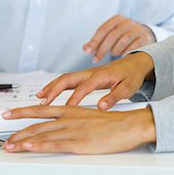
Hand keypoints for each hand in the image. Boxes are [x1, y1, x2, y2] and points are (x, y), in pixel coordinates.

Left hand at [1, 105, 155, 153]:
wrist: (128, 126)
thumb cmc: (110, 123)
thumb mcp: (87, 116)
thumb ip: (71, 119)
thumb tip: (59, 124)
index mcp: (69, 110)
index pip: (40, 110)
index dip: (22, 112)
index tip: (8, 113)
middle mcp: (68, 118)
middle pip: (37, 123)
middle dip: (18, 130)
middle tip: (4, 136)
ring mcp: (72, 130)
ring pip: (42, 134)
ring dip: (24, 141)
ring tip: (10, 146)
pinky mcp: (79, 142)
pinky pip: (55, 144)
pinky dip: (40, 146)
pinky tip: (30, 147)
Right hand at [37, 52, 154, 109]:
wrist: (134, 63)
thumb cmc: (131, 76)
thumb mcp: (128, 88)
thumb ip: (114, 97)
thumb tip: (101, 107)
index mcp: (101, 76)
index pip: (84, 88)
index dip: (74, 99)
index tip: (66, 110)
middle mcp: (90, 72)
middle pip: (68, 79)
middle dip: (54, 89)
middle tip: (43, 101)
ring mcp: (86, 73)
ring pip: (65, 78)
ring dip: (52, 87)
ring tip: (39, 97)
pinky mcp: (85, 76)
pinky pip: (68, 80)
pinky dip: (56, 86)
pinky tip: (48, 93)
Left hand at [83, 15, 155, 62]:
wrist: (145, 34)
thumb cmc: (123, 35)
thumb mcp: (111, 34)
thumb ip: (98, 41)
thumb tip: (85, 48)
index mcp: (117, 19)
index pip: (103, 29)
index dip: (94, 41)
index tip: (87, 51)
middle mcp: (127, 22)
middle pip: (111, 36)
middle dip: (102, 49)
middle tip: (95, 59)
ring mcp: (137, 30)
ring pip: (122, 42)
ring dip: (114, 51)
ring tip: (112, 55)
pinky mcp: (145, 38)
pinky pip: (133, 48)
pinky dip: (125, 53)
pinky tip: (122, 56)